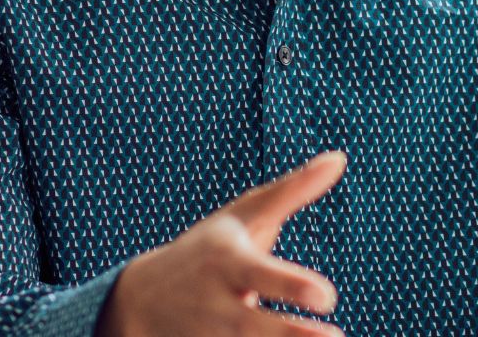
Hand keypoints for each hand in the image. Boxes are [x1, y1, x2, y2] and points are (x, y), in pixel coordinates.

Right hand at [98, 151, 347, 336]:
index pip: (261, 274)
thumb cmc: (208, 249)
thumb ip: (293, 191)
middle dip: (289, 336)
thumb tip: (339, 158)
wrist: (138, 298)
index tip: (328, 297)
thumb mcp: (244, 215)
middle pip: (252, 325)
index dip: (292, 286)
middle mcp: (216, 304)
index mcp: (228, 263)